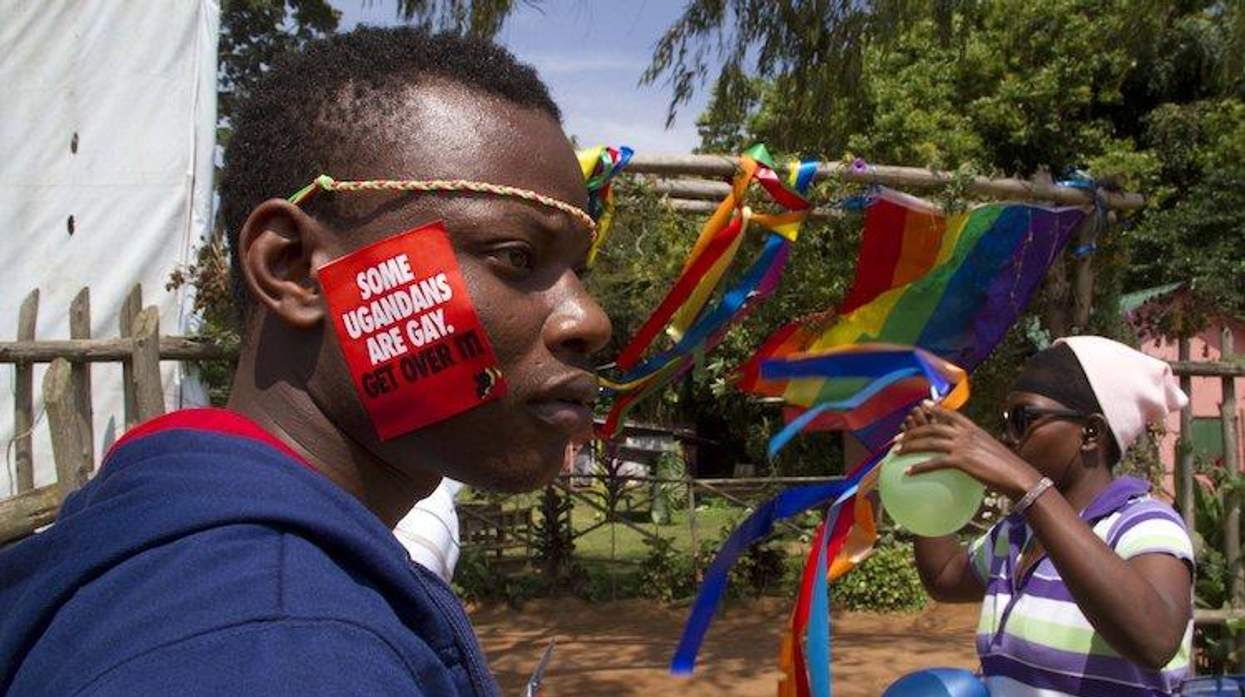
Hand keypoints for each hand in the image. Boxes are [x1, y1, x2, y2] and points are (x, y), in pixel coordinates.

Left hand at [896, 404, 1042, 499]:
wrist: (1018, 475)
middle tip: (896, 439)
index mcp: (973, 428)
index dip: (934, 409)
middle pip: (931, 428)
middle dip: (911, 432)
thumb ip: (976, 444)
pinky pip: (935, 462)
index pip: (950, 413)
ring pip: (929, 442)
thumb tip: (968, 448)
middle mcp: (966, 433)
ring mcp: (963, 446)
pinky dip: (919, 467)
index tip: (921, 406)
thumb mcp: (990, 448)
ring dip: (910, 446)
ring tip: (896, 452)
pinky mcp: (962, 461)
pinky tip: (908, 472)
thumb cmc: (1007, 466)